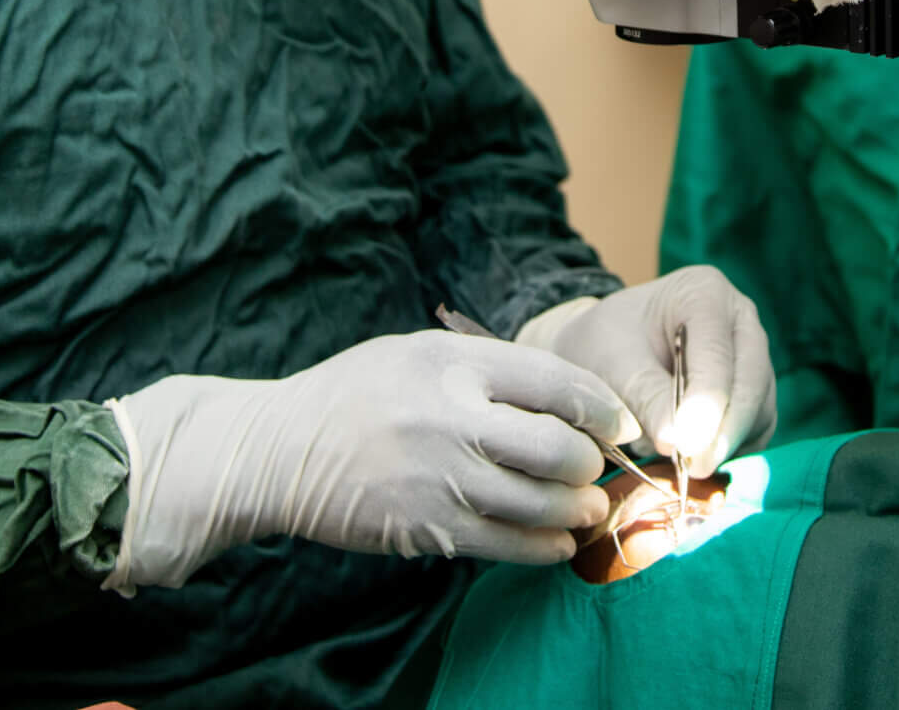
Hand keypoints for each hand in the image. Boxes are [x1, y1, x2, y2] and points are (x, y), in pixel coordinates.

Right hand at [102, 331, 632, 588]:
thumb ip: (491, 369)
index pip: (559, 383)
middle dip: (593, 463)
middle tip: (597, 467)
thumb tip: (571, 398)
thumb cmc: (358, 393)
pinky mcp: (426, 527)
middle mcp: (452, 417)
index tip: (617, 423)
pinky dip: (545, 546)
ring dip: (578, 509)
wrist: (281, 448)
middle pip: (560, 447)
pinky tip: (558, 541)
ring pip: (541, 503)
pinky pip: (507, 544)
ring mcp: (440, 477)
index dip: (603, 408)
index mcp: (455, 363)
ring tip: (588, 507)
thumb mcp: (421, 352)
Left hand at [521, 266, 775, 477]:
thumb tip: (677, 441)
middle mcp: (741, 320)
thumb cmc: (606, 347)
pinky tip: (696, 462)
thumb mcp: (612, 364)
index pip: (717, 353)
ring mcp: (753, 357)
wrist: (606, 353)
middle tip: (692, 468)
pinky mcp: (755, 394)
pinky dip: (731, 451)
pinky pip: (757, 429)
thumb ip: (645, 396)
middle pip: (751, 382)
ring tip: (684, 467)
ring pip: (759, 410)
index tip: (685, 446)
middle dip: (723, 431)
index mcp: (705, 293)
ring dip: (726, 444)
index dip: (706, 404)